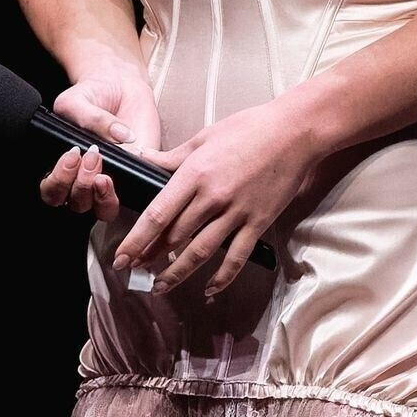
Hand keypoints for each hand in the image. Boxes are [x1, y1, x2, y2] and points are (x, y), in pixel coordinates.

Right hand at [38, 71, 162, 222]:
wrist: (118, 83)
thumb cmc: (91, 94)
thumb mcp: (78, 102)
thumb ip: (90, 120)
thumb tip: (120, 137)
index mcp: (63, 168)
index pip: (53, 193)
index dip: (59, 183)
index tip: (71, 157)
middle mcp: (85, 179)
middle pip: (77, 205)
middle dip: (81, 186)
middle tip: (91, 157)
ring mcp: (112, 180)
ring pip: (104, 210)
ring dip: (103, 196)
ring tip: (105, 172)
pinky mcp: (136, 175)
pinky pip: (133, 195)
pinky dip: (130, 188)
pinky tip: (129, 167)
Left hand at [110, 100, 321, 300]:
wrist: (294, 132)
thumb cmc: (249, 128)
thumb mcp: (205, 136)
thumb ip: (172, 156)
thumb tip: (143, 159)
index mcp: (195, 173)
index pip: (157, 215)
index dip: (136, 240)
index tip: (121, 256)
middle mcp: (212, 197)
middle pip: (174, 237)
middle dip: (150, 257)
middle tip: (134, 270)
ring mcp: (237, 212)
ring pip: (200, 252)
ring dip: (177, 273)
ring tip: (160, 286)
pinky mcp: (258, 222)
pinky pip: (236, 256)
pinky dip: (222, 277)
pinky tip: (209, 288)